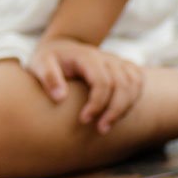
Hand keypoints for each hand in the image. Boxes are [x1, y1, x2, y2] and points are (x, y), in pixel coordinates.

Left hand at [28, 37, 143, 134]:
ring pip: (134, 84)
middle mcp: (105, 57)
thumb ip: (48, 78)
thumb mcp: (40, 64)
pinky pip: (137, 81)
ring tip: (107, 126)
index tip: (83, 120)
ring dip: (125, 107)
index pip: (102, 81)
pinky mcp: (122, 67)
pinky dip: (133, 98)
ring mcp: (116, 61)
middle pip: (122, 84)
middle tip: (100, 130)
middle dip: (114, 110)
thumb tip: (60, 97)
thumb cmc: (49, 60)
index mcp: (86, 56)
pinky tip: (118, 113)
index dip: (97, 103)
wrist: (60, 48)